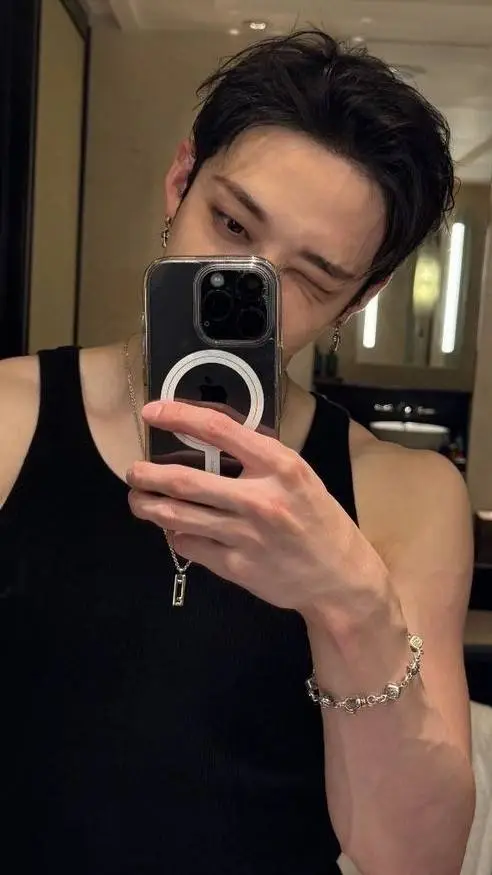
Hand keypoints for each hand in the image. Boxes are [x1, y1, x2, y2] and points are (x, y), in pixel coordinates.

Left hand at [127, 400, 386, 617]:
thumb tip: (208, 437)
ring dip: (148, 505)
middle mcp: (260, 498)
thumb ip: (259, 457)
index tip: (153, 412)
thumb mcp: (299, 476)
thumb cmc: (319, 519)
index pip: (218, 429)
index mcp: (280, 466)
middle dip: (147, 474)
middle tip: (133, 471)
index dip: (178, 416)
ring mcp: (246, 536)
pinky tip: (172, 529)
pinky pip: (189, 546)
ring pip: (178, 516)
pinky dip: (174, 535)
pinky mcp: (236, 567)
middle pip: (185, 480)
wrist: (340, 577)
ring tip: (138, 499)